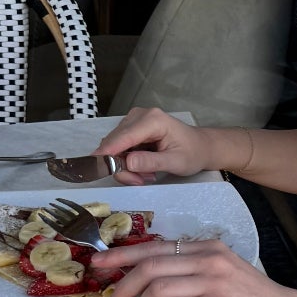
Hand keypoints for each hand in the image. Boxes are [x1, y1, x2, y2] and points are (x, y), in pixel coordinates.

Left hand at [89, 239, 296, 296]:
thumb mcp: (226, 276)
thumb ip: (194, 274)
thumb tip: (153, 283)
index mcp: (210, 249)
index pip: (156, 246)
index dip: (122, 255)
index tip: (100, 263)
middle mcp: (211, 260)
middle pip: (151, 265)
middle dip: (123, 283)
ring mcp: (216, 283)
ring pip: (159, 287)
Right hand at [97, 107, 231, 184]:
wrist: (201, 146)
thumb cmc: (192, 153)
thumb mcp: (175, 162)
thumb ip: (151, 162)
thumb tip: (128, 162)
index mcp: (152, 120)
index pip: (123, 137)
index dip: (107, 152)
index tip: (94, 167)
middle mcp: (140, 115)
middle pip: (114, 143)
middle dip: (123, 166)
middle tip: (140, 181)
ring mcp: (134, 121)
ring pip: (114, 147)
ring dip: (126, 166)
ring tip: (147, 174)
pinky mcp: (131, 129)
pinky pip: (119, 148)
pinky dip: (128, 162)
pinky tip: (144, 168)